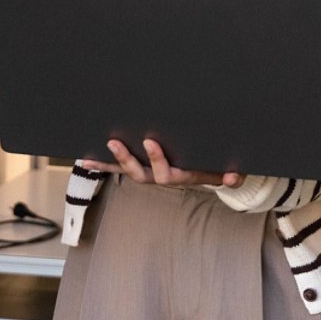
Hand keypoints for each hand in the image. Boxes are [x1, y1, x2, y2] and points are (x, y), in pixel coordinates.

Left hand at [76, 138, 241, 187]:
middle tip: (114, 142)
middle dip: (126, 159)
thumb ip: (231, 175)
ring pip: (127, 172)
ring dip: (109, 165)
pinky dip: (105, 165)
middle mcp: (162, 176)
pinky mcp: (142, 168)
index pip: (166, 172)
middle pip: (141, 174)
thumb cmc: (218, 167)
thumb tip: (233, 178)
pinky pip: (121, 168)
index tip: (149, 141)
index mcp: (181, 176)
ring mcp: (150, 174)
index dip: (157, 159)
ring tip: (89, 158)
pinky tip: (87, 160)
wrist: (212, 174)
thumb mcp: (227, 170)